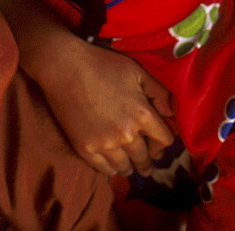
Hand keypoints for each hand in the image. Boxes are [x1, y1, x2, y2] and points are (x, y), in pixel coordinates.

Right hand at [2, 0, 173, 175]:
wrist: (63, 67)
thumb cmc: (102, 64)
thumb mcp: (137, 71)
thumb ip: (159, 92)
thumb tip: (171, 113)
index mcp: (143, 114)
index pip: (165, 140)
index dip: (163, 143)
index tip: (158, 144)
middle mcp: (127, 134)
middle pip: (145, 158)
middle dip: (148, 161)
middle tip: (146, 165)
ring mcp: (105, 144)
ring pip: (125, 167)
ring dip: (130, 168)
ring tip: (130, 168)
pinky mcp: (85, 148)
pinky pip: (104, 169)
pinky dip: (111, 170)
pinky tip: (112, 167)